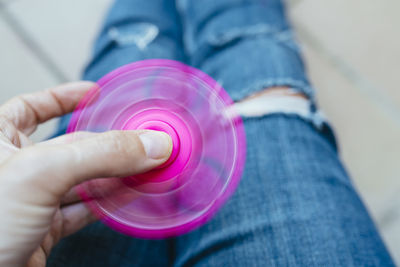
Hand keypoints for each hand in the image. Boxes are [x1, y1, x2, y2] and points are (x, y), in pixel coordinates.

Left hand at [0, 82, 171, 266]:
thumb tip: (151, 145)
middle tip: (145, 143)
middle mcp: (15, 168)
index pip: (31, 107)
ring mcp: (30, 200)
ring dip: (117, 175)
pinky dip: (109, 202)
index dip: (64, 97)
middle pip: (72, 146)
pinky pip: (82, 208)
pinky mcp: (42, 229)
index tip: (95, 92)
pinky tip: (130, 194)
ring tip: (148, 168)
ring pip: (82, 179)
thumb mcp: (39, 174)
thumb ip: (100, 155)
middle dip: (110, 145)